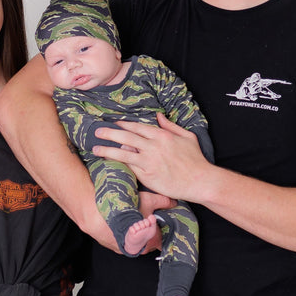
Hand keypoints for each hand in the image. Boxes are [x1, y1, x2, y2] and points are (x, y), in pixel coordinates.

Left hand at [95, 113, 210, 203]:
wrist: (200, 180)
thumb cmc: (196, 160)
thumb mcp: (187, 137)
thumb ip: (170, 126)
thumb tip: (158, 116)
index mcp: (162, 135)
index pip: (137, 127)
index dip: (123, 124)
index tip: (114, 123)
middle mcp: (153, 146)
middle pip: (126, 136)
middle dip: (110, 133)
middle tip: (97, 131)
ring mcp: (149, 161)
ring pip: (123, 152)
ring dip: (107, 149)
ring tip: (95, 149)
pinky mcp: (148, 175)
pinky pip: (129, 167)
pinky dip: (118, 164)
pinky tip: (108, 163)